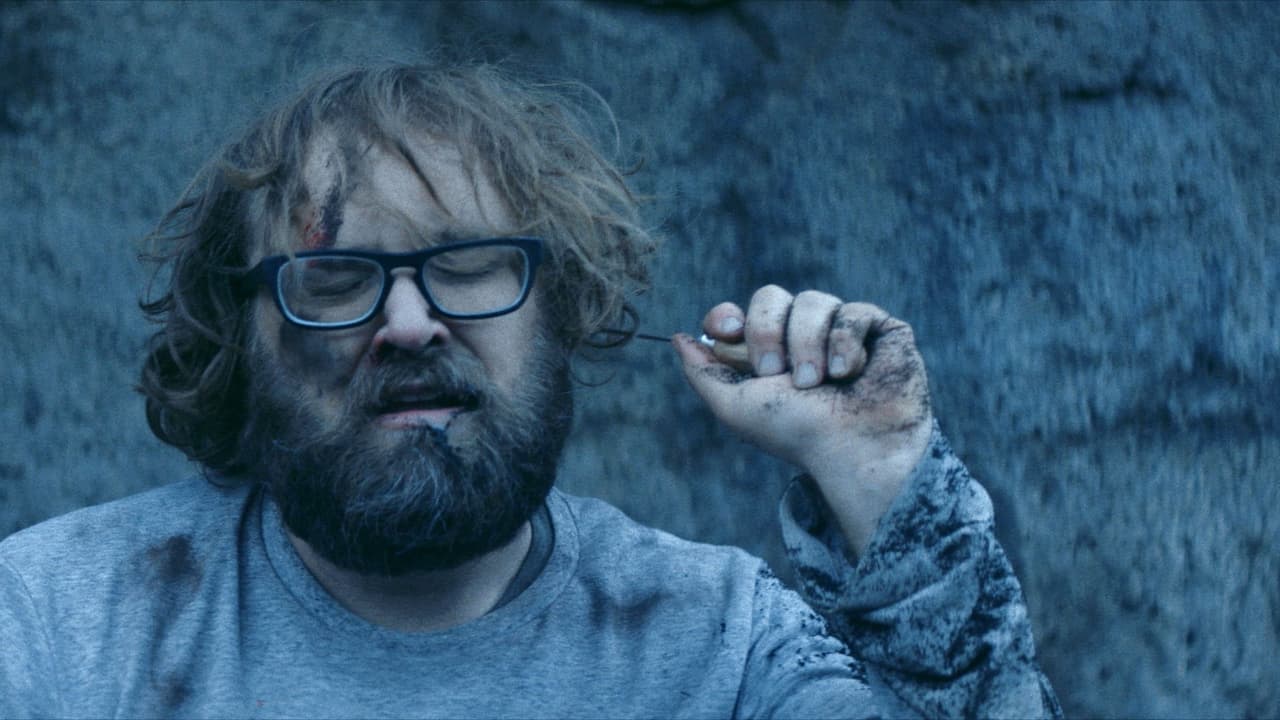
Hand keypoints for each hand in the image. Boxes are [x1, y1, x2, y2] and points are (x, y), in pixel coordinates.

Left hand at [672, 285, 933, 555]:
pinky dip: (844, 343)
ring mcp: (840, 331)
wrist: (854, 448)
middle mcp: (800, 338)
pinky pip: (853, 311)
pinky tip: (849, 372)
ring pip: (813, 300)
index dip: (728, 316)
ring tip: (817, 381)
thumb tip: (678, 338)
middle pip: (771, 296)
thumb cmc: (796, 433)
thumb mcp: (734, 406)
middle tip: (775, 372)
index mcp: (765, 355)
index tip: (728, 332)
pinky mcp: (878, 331)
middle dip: (767, 330)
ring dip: (807, 343)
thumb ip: (702, 372)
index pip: (739, 313)